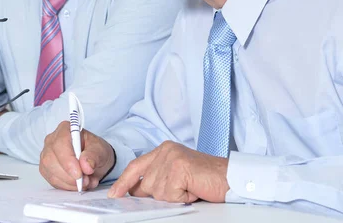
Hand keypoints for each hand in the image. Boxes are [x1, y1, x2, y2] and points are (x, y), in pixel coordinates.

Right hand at [39, 121, 114, 190]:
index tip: (79, 174)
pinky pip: (52, 181)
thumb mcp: (100, 150)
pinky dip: (66, 186)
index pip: (60, 144)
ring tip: (86, 182)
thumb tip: (85, 166)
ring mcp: (46, 155)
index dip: (68, 161)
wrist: (93, 160)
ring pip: (50, 172)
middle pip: (51, 160)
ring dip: (69, 183)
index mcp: (65, 129)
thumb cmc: (95, 150)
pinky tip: (78, 184)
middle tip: (86, 181)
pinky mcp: (46, 169)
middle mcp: (52, 140)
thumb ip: (94, 156)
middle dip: (69, 175)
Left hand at [107, 141, 228, 202]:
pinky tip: (193, 188)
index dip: (124, 182)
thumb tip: (135, 191)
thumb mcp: (176, 174)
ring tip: (190, 187)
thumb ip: (157, 177)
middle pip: (146, 184)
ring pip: (157, 192)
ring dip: (175, 196)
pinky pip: (170, 195)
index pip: (136, 166)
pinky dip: (183, 197)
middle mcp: (165, 151)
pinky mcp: (178, 169)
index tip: (114, 194)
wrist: (230, 177)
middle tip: (182, 189)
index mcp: (163, 149)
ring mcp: (171, 159)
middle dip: (161, 193)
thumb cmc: (207, 178)